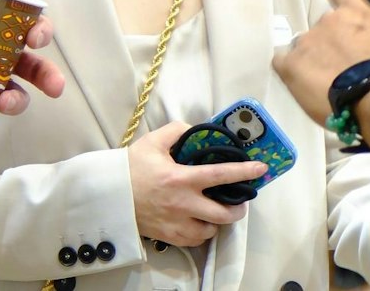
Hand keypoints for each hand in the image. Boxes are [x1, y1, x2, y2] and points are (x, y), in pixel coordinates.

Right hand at [127, 122, 271, 247]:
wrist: (108, 196)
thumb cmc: (131, 168)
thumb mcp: (153, 142)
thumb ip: (177, 131)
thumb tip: (194, 128)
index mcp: (182, 178)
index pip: (221, 175)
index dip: (244, 171)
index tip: (261, 169)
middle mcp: (184, 203)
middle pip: (224, 213)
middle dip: (238, 209)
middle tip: (240, 202)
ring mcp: (177, 223)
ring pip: (211, 230)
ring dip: (217, 222)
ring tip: (216, 212)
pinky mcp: (169, 237)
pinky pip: (195, 240)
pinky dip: (201, 232)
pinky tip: (199, 223)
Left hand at [273, 0, 369, 123]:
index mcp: (358, 16)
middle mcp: (330, 20)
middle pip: (319, 33)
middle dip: (326, 52)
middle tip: (337, 76)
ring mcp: (309, 40)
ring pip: (302, 51)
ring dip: (310, 65)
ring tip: (325, 87)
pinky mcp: (292, 62)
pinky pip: (283, 63)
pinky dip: (290, 73)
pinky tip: (303, 85)